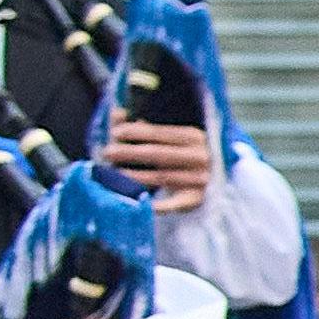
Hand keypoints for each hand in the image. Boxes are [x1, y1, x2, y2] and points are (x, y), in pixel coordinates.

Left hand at [100, 118, 214, 211]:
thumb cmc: (179, 152)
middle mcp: (200, 157)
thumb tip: (117, 113)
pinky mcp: (196, 199)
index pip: (159, 133)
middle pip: (158, 154)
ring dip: (134, 176)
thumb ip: (140, 124)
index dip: (135, 132)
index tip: (115, 133)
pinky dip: (158, 205)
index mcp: (194, 136)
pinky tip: (140, 201)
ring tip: (114, 173)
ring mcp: (200, 179)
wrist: (211, 175)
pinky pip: (174, 203)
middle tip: (107, 152)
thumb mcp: (166, 135)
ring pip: (161, 177)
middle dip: (129, 152)